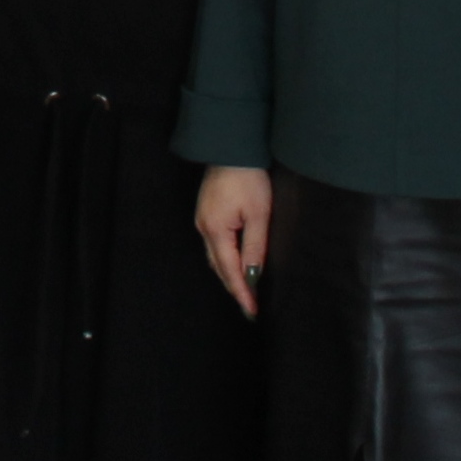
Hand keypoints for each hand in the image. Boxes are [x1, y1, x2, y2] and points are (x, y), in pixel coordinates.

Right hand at [196, 165, 273, 318]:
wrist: (231, 148)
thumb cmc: (248, 179)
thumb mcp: (258, 214)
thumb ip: (254, 247)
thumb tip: (252, 275)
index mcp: (216, 230)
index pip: (230, 270)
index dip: (242, 292)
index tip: (251, 311)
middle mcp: (204, 228)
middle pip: (218, 266)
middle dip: (234, 287)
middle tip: (249, 307)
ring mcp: (202, 220)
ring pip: (215, 256)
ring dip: (229, 274)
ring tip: (245, 291)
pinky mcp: (206, 213)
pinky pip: (214, 245)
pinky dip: (225, 260)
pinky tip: (235, 264)